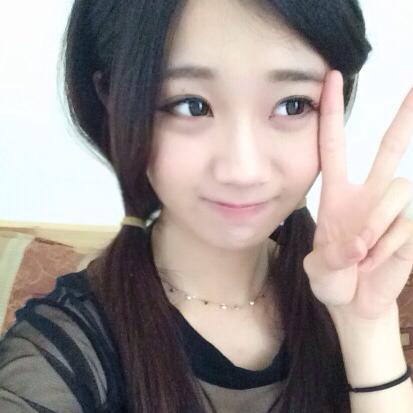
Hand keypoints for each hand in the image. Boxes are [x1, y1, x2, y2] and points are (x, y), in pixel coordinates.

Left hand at [303, 70, 412, 320]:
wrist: (354, 304)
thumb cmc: (332, 281)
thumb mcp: (318, 269)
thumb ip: (332, 256)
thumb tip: (360, 243)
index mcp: (337, 194)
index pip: (333, 145)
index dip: (333, 114)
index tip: (331, 79)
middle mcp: (367, 194)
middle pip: (388, 148)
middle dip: (403, 119)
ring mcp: (391, 211)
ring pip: (397, 192)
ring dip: (376, 226)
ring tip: (362, 255)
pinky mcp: (411, 229)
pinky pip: (406, 226)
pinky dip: (388, 250)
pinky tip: (378, 262)